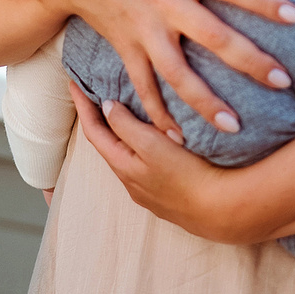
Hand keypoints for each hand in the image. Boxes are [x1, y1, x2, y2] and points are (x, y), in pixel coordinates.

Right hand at [46, 0, 294, 139]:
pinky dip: (158, 113)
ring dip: (205, 102)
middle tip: (283, 82)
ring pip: (177, 73)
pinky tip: (179, 136)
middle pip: (213, 37)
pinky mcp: (125, 47)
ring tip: (235, 127)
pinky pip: (143, 86)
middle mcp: (165, 1)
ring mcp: (143, 29)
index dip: (262, 1)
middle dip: (249, 62)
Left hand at [71, 79, 262, 243]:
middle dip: (100, 120)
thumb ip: (127, 126)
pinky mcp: (168, 194)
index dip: (84, 106)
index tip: (73, 83)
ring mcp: (149, 191)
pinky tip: (154, 142)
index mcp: (124, 167)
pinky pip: (146, 166)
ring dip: (122, 135)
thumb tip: (107, 107)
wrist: (221, 210)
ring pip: (128, 156)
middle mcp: (131, 182)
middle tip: (96, 94)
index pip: (95, 132)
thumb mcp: (152, 146)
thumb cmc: (188, 175)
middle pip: (109, 145)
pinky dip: (141, 148)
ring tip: (124, 113)